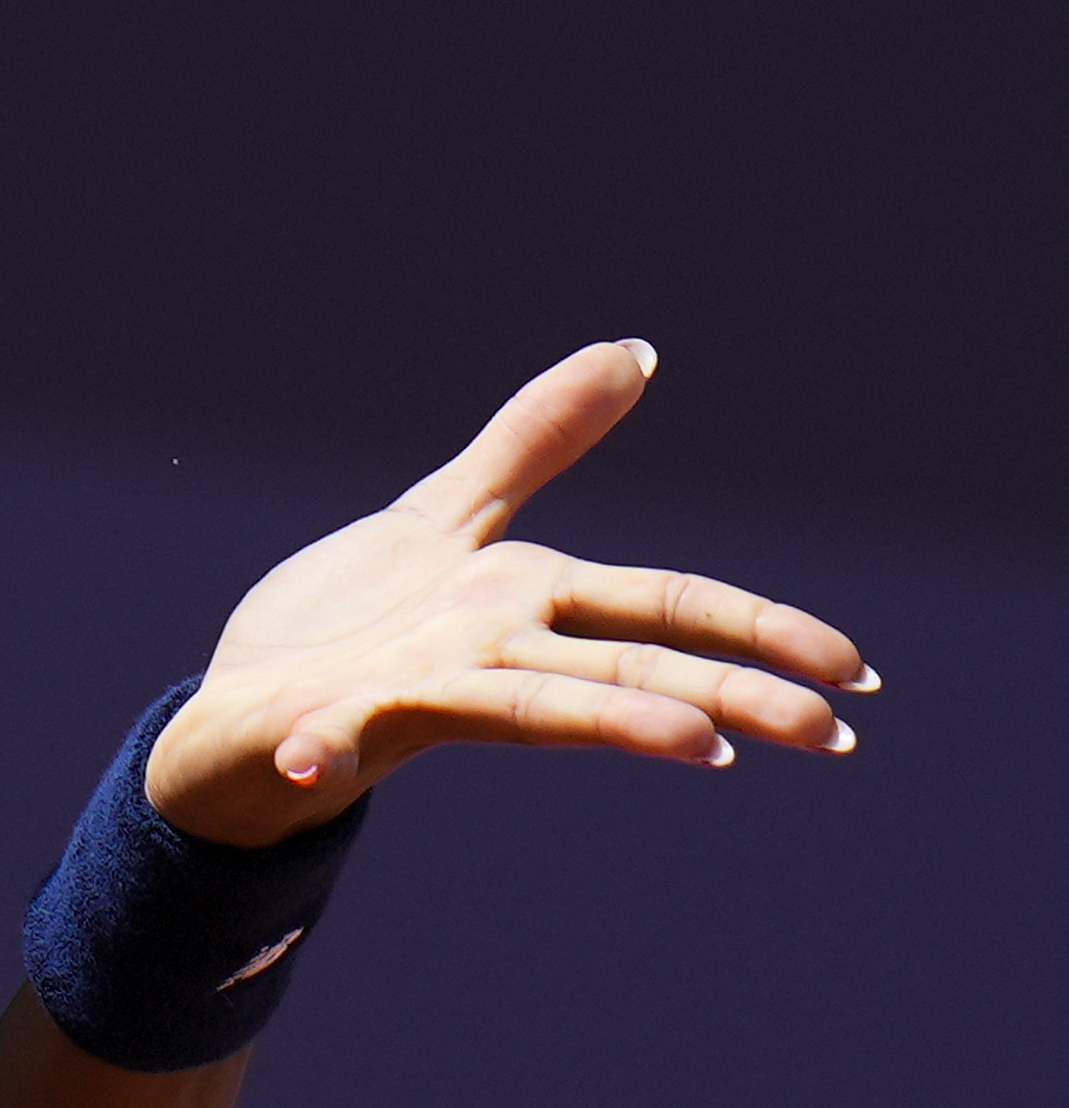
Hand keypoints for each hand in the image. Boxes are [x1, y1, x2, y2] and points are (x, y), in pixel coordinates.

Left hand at [147, 340, 871, 844]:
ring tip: (695, 744)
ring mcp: (414, 692)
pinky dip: (323, 746)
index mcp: (530, 606)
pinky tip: (311, 758)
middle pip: (628, 667)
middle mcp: (492, 656)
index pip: (669, 609)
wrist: (248, 704)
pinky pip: (328, 734)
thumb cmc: (358, 623)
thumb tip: (635, 350)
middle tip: (831, 735)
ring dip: (606, 720)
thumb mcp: (450, 514)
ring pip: (526, 705)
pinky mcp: (325, 717)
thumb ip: (537, 440)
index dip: (762, 631)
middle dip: (731, 694)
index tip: (858, 675)